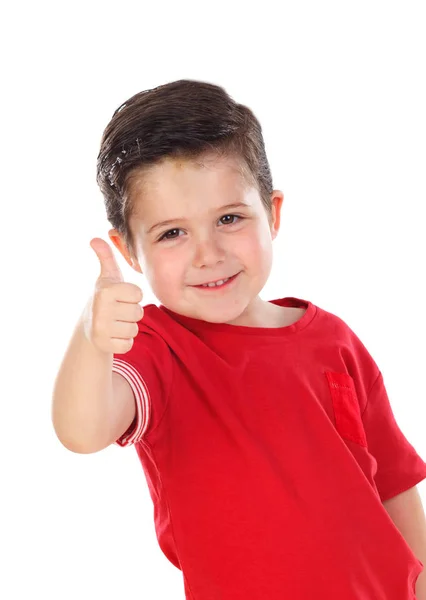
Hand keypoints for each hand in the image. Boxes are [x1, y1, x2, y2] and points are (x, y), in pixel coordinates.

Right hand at [83, 238, 143, 353]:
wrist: (88, 327)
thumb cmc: (105, 298)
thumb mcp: (107, 277)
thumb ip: (106, 257)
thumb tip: (95, 239)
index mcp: (106, 290)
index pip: (138, 295)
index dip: (132, 297)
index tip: (120, 297)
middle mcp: (102, 309)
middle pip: (138, 313)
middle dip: (131, 313)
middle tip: (117, 311)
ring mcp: (102, 328)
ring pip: (134, 329)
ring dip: (128, 327)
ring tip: (114, 322)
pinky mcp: (104, 345)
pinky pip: (128, 344)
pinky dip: (124, 342)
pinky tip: (113, 335)